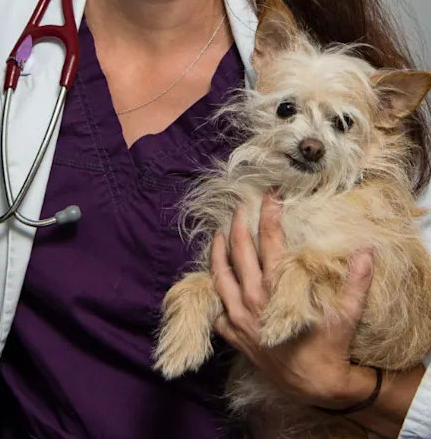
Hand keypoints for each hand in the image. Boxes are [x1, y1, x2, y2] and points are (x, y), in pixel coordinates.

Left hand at [211, 193, 376, 408]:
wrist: (314, 386)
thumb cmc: (329, 347)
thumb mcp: (345, 314)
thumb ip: (354, 281)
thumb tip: (365, 251)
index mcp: (277, 287)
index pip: (270, 239)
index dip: (269, 213)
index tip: (269, 194)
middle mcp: (253, 298)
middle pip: (239, 250)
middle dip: (238, 223)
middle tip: (238, 205)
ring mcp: (238, 316)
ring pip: (219, 275)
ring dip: (217, 252)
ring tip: (217, 234)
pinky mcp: (232, 334)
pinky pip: (215, 308)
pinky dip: (213, 292)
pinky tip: (214, 280)